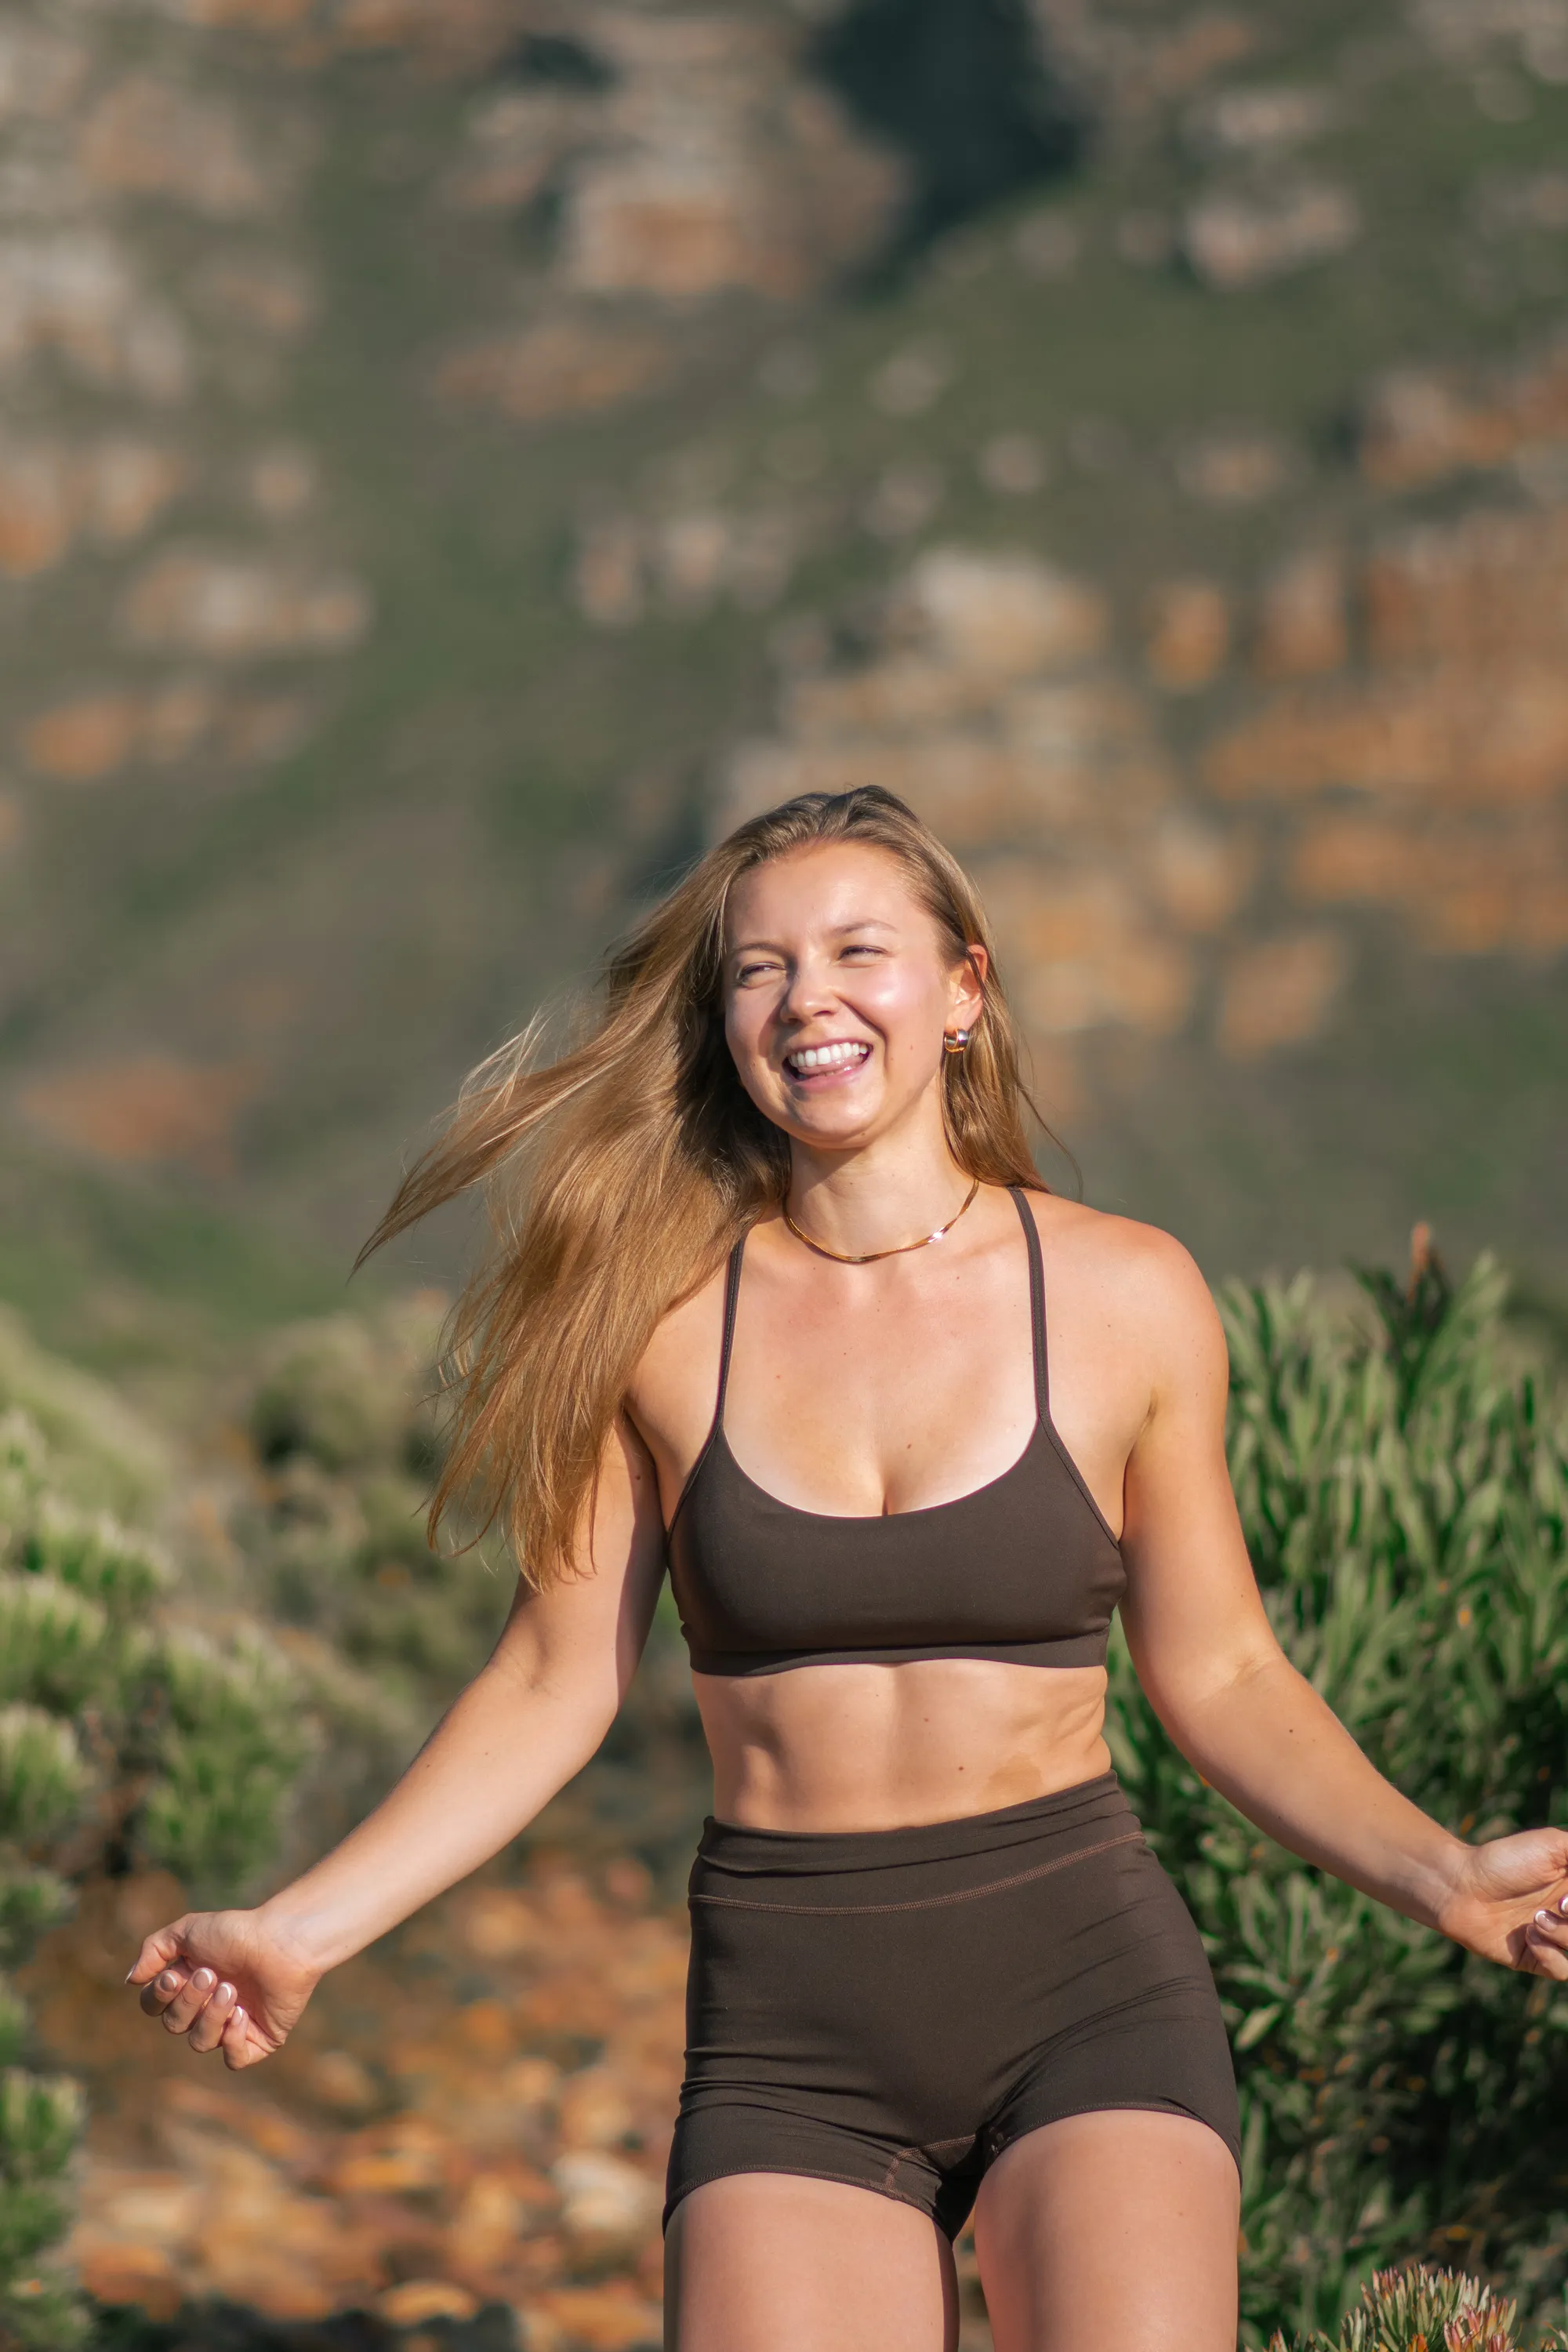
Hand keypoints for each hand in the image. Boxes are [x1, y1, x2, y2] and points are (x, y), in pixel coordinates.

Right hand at [126, 1907, 322, 2068]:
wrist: (284, 1941)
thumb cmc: (238, 1932)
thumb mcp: (189, 1930)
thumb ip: (155, 1949)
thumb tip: (131, 1980)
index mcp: (187, 1984)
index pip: (154, 2006)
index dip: (159, 1998)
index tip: (174, 1977)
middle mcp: (205, 2008)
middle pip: (174, 2025)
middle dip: (190, 2001)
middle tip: (212, 1975)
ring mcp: (231, 2026)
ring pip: (200, 2043)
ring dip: (211, 2016)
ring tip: (231, 1990)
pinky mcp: (257, 2040)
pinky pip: (233, 2060)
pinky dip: (233, 2040)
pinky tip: (242, 2015)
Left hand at [1436, 1825, 1567, 1976]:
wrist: (1459, 1885)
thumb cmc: (1505, 1859)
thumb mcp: (1554, 1845)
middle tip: (1562, 1903)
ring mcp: (1557, 1938)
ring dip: (1566, 1934)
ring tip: (1537, 1917)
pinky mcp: (1538, 1960)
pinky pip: (1563, 1971)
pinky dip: (1550, 1954)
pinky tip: (1528, 1935)